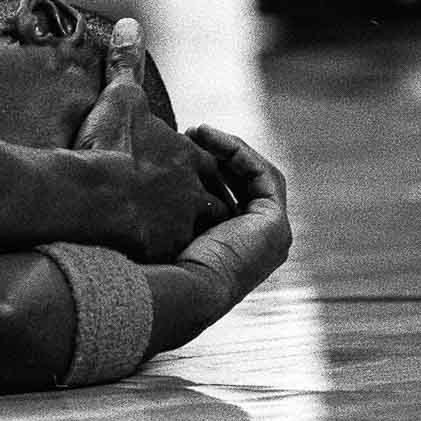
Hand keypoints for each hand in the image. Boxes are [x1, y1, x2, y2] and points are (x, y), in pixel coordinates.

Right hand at [74, 20, 235, 261]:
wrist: (88, 194)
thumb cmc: (106, 144)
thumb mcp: (120, 97)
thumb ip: (127, 63)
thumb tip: (131, 25)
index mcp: (189, 157)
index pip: (207, 164)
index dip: (196, 166)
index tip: (176, 169)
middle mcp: (194, 191)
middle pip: (213, 201)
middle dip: (204, 202)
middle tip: (185, 206)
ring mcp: (182, 224)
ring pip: (201, 231)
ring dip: (193, 229)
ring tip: (175, 234)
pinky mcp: (164, 252)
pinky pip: (175, 256)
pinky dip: (167, 252)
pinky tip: (152, 254)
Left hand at [173, 126, 291, 313]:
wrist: (179, 289)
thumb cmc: (163, 266)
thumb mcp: (167, 229)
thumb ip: (171, 208)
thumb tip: (145, 180)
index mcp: (238, 246)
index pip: (233, 194)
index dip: (213, 165)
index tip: (184, 143)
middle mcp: (260, 243)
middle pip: (249, 183)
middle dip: (223, 154)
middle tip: (194, 133)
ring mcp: (273, 235)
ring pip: (258, 175)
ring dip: (230, 148)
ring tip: (198, 131)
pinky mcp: (275, 223)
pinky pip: (261, 175)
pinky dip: (238, 152)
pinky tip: (209, 139)